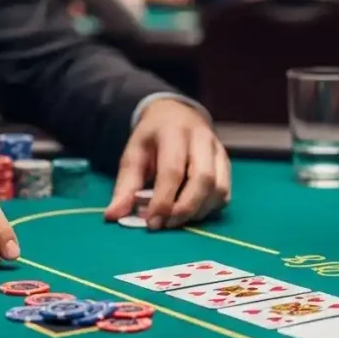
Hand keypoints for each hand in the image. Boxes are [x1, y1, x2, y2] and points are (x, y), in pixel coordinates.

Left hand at [104, 100, 230, 228]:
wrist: (174, 113)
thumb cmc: (152, 137)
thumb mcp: (133, 154)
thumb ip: (125, 186)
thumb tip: (112, 216)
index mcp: (173, 131)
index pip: (173, 170)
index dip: (163, 201)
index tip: (151, 222)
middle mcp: (201, 138)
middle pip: (203, 179)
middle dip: (185, 208)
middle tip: (166, 224)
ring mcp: (217, 149)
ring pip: (219, 187)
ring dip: (198, 211)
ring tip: (177, 220)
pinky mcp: (226, 161)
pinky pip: (225, 191)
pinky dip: (210, 207)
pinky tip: (191, 212)